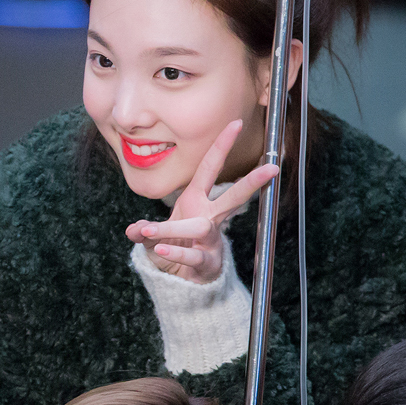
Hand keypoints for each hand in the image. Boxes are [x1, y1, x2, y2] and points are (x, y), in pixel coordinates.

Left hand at [124, 120, 278, 282]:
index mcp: (195, 200)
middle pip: (234, 196)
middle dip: (251, 182)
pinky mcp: (207, 262)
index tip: (235, 123)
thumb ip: (143, 231)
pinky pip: (192, 256)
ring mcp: (210, 240)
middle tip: (272, 168)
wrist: (179, 281)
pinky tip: (160, 250)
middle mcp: (207, 216)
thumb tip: (133, 230)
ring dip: (173, 229)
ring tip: (151, 232)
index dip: (222, 146)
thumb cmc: (172, 248)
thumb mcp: (153, 236)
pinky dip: (174, 253)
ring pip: (201, 228)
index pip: (211, 168)